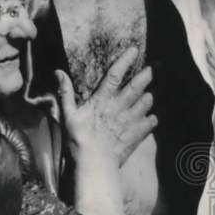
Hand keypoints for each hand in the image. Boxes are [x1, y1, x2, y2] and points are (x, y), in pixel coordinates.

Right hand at [55, 47, 156, 165]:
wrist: (94, 164)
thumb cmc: (78, 140)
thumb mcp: (67, 116)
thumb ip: (65, 93)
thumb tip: (58, 72)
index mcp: (102, 100)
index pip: (115, 75)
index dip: (125, 61)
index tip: (135, 50)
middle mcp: (119, 107)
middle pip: (137, 86)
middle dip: (148, 74)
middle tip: (156, 66)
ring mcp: (130, 121)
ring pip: (146, 102)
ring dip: (149, 97)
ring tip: (151, 93)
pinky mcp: (136, 134)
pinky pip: (150, 122)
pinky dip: (151, 119)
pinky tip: (151, 118)